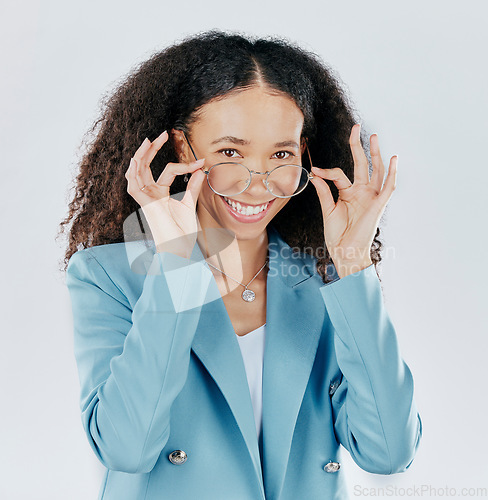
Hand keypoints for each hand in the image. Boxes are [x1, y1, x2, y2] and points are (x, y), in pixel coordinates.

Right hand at [125, 130, 206, 258]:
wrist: (178, 248)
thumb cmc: (181, 232)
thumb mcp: (189, 204)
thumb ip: (193, 186)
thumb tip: (200, 170)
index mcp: (160, 194)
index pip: (168, 171)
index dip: (184, 165)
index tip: (201, 162)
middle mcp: (150, 194)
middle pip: (145, 166)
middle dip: (151, 149)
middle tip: (162, 134)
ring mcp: (145, 199)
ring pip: (136, 172)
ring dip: (140, 156)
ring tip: (149, 140)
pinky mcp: (145, 204)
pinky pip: (133, 186)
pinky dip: (133, 173)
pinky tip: (137, 160)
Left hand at [309, 124, 396, 277]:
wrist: (345, 252)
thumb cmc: (337, 235)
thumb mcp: (328, 210)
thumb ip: (324, 192)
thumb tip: (315, 174)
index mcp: (348, 193)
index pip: (339, 174)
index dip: (327, 171)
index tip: (315, 170)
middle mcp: (361, 192)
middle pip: (361, 164)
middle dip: (359, 146)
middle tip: (356, 128)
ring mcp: (371, 197)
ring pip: (376, 171)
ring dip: (376, 154)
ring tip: (373, 137)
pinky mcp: (378, 205)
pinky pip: (388, 187)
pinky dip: (392, 173)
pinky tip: (393, 159)